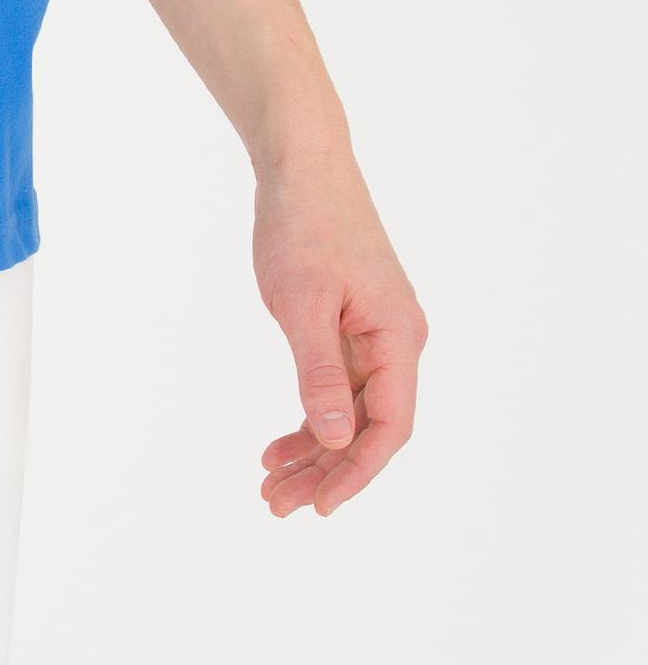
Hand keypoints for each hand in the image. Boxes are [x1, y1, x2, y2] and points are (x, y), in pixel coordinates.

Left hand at [252, 147, 427, 516]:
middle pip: (369, 427)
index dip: (355, 473)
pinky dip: (309, 414)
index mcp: (398, 336)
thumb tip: (334, 439)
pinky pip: (337, 384)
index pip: (389, 428)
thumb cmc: (302, 223)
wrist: (301, 159)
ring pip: (350, 410)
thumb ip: (319, 373)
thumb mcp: (302, 302)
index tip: (318, 507)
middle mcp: (397, 339)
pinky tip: (278, 442)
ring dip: (313, 449)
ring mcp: (375, 330)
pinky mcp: (351, 320)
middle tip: (275, 504)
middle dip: (325, 471)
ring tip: (269, 484)